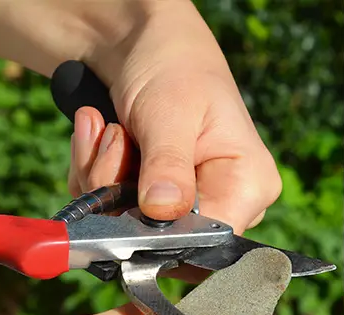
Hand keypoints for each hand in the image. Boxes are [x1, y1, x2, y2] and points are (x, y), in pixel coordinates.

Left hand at [78, 1, 281, 231]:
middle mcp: (225, 202)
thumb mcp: (171, 113)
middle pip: (162, 236)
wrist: (145, 45)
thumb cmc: (175, 68)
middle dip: (120, 194)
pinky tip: (100, 135)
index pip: (210, 240)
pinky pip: (109, 210)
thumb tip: (163, 212)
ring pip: (126, 224)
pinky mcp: (153, 202)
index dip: (162, 234)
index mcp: (250, 185)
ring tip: (107, 128)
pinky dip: (93, 173)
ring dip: (100, 177)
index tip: (123, 201)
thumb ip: (169, 165)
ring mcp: (186, 205)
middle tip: (113, 139)